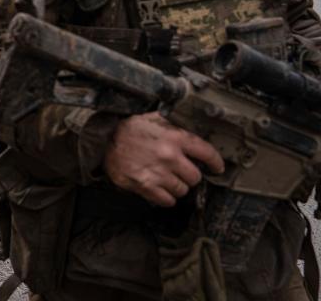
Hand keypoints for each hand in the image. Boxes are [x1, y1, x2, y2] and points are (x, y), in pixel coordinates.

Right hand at [104, 112, 223, 206]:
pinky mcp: (145, 186)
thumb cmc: (129, 129)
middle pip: (195, 177)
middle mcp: (169, 156)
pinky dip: (166, 197)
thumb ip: (175, 124)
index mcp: (174, 137)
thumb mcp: (154, 118)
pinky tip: (160, 188)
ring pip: (182, 190)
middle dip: (189, 175)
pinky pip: (167, 201)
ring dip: (177, 187)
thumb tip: (194, 124)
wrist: (103, 140)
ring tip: (167, 179)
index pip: (207, 153)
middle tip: (180, 171)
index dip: (216, 163)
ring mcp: (157, 173)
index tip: (217, 168)